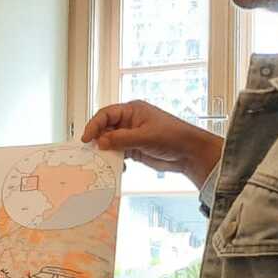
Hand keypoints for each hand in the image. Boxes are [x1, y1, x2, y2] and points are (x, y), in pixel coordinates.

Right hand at [81, 101, 223, 187]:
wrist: (190, 153)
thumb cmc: (174, 136)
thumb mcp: (145, 136)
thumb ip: (121, 139)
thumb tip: (101, 142)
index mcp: (132, 111)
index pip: (106, 114)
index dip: (94, 125)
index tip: (87, 138)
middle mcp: (129, 122)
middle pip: (105, 128)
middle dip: (99, 140)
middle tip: (94, 151)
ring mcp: (131, 135)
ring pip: (109, 142)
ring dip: (106, 152)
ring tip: (104, 160)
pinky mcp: (133, 149)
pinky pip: (117, 153)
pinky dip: (114, 160)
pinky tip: (119, 166)